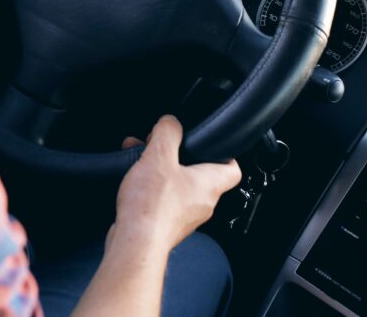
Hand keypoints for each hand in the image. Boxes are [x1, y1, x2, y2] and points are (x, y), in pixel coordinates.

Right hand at [110, 115, 241, 254]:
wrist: (135, 244)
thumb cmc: (152, 206)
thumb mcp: (159, 156)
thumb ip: (168, 132)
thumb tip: (170, 122)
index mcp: (210, 184)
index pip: (233, 169)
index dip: (225, 154)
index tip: (212, 144)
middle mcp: (203, 203)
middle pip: (200, 175)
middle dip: (179, 158)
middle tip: (163, 148)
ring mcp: (186, 218)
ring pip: (179, 187)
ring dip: (161, 172)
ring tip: (141, 161)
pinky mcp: (167, 227)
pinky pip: (164, 202)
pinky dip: (151, 189)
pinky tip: (134, 183)